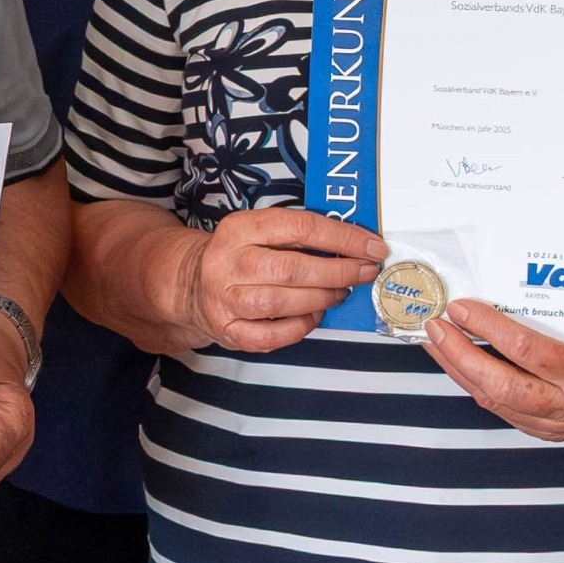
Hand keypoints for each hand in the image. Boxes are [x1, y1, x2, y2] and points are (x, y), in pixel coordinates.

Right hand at [180, 208, 384, 351]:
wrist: (192, 284)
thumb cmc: (240, 257)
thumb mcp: (258, 231)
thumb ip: (297, 234)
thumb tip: (355, 243)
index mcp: (239, 228)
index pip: (299, 227)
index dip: (343, 238)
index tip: (372, 247)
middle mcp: (228, 262)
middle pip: (293, 268)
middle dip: (339, 272)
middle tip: (365, 272)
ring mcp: (225, 298)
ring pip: (283, 302)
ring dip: (322, 298)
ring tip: (339, 293)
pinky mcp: (229, 329)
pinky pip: (274, 334)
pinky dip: (302, 326)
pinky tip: (314, 315)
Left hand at [426, 300, 563, 439]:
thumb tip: (505, 279)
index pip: (529, 351)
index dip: (489, 327)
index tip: (462, 305)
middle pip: (502, 386)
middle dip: (460, 355)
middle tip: (436, 326)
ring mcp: (559, 426)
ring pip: (495, 401)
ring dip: (458, 369)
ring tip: (435, 339)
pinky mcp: (547, 433)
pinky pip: (501, 409)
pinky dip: (473, 383)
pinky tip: (455, 361)